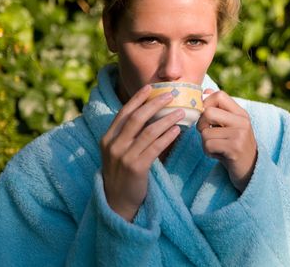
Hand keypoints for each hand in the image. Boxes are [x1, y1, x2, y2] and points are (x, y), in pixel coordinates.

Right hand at [100, 85, 184, 220]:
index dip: (138, 98)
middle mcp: (113, 145)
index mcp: (108, 138)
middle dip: (155, 104)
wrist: (117, 202)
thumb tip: (150, 114)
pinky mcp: (136, 168)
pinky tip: (177, 130)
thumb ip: (128, 134)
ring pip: (148, 131)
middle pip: (137, 118)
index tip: (151, 87)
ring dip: (166, 119)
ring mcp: (123, 156)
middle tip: (171, 95)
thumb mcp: (119, 151)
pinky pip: (155, 147)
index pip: (124, 112)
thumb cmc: (122, 173)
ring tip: (181, 112)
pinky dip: (167, 137)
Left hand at [197, 90, 257, 191]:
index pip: (219, 95)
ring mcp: (240, 135)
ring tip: (216, 148)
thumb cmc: (235, 147)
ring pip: (205, 132)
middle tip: (207, 134)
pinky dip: (208, 152)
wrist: (250, 171)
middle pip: (208, 112)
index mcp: (241, 113)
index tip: (205, 117)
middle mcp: (243, 121)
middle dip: (201, 124)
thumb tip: (206, 91)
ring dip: (205, 143)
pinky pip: (208, 145)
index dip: (206, 103)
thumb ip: (220, 110)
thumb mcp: (230, 126)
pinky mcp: (234, 149)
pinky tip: (218, 155)